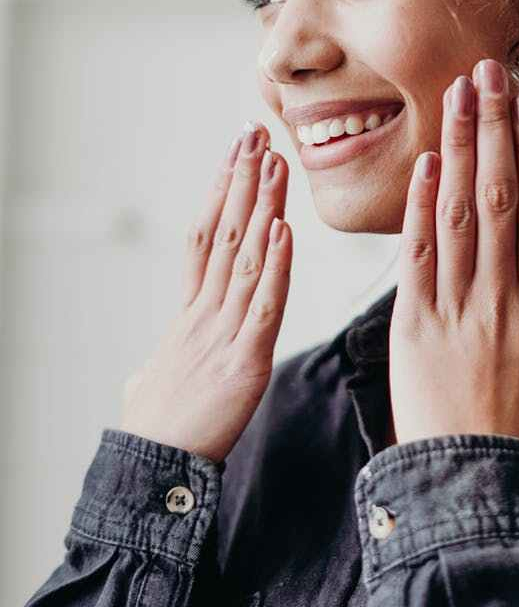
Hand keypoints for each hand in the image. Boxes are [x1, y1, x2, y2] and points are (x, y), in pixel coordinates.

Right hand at [120, 121, 292, 463]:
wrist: (150, 471)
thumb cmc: (154, 429)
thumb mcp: (150, 386)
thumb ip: (157, 367)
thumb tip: (145, 372)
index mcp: (188, 315)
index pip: (204, 240)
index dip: (220, 195)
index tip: (233, 157)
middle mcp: (204, 313)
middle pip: (225, 234)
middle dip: (242, 182)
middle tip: (256, 135)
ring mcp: (222, 334)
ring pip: (246, 258)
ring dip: (263, 207)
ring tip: (275, 162)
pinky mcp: (244, 362)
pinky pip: (264, 306)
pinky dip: (277, 266)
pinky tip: (285, 230)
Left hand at [388, 58, 518, 463]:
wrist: (475, 494)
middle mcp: (503, 297)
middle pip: (500, 196)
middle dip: (493, 129)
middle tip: (488, 72)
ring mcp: (457, 308)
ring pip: (461, 214)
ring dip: (458, 149)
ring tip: (457, 96)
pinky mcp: (414, 326)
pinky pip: (419, 257)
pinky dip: (422, 208)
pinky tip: (426, 163)